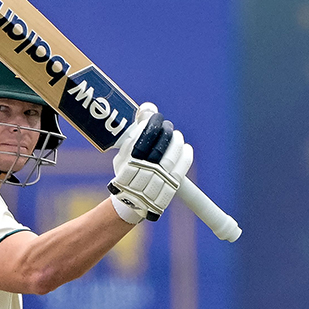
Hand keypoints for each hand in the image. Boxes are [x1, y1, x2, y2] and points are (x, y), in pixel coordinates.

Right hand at [108, 103, 193, 223]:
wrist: (131, 201)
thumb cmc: (127, 171)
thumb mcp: (123, 154)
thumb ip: (134, 131)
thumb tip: (148, 107)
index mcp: (127, 160)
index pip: (140, 136)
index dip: (150, 123)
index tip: (153, 117)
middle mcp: (141, 170)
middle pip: (158, 145)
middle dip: (165, 131)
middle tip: (167, 127)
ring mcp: (156, 180)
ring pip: (171, 156)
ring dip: (177, 142)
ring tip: (177, 136)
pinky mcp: (169, 187)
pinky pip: (181, 168)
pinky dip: (186, 155)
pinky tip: (186, 148)